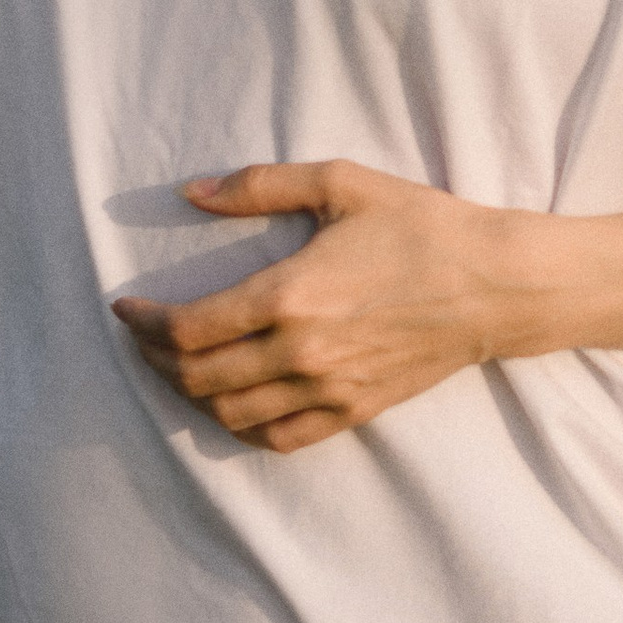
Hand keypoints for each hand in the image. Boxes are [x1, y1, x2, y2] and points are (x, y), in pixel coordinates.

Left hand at [113, 161, 503, 450]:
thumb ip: (260, 185)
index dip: (143, 323)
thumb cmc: (422, 227)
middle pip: (195, 378)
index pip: (186, 329)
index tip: (127, 307)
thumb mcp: (342, 183)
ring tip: (182, 366)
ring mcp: (328, 389)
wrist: (495, 284)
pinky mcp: (353, 410)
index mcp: (289, 295)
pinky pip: (279, 438)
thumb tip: (191, 192)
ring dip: (191, 394)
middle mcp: (300, 352)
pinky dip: (242, 427)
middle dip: (155, 359)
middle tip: (146, 337)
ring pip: (229, 413)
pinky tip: (233, 402)